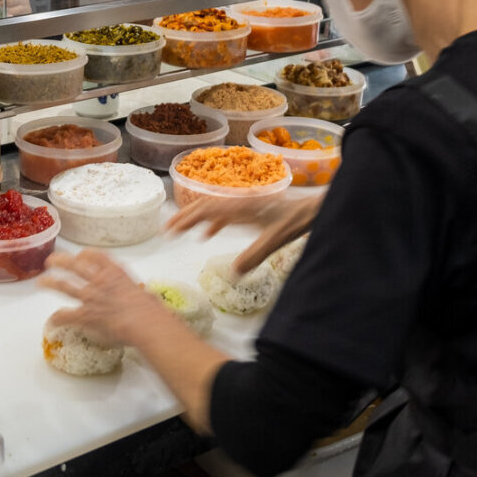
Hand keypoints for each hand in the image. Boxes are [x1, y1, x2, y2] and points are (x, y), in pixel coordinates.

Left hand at [39, 248, 177, 347]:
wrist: (145, 323)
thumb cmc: (152, 311)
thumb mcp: (146, 294)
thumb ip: (140, 294)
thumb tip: (148, 300)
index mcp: (116, 272)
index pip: (96, 255)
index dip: (85, 254)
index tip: (80, 255)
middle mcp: (99, 280)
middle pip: (74, 265)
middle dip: (61, 261)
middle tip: (52, 261)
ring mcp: (90, 296)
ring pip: (64, 285)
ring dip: (50, 282)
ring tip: (41, 282)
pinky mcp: (84, 314)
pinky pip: (64, 314)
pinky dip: (56, 318)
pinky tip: (51, 322)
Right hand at [164, 193, 322, 274]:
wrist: (311, 210)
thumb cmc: (294, 221)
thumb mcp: (275, 240)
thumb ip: (254, 255)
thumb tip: (232, 273)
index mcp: (239, 206)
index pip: (205, 210)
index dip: (185, 220)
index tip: (169, 232)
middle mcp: (237, 202)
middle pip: (203, 206)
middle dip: (183, 217)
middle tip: (166, 231)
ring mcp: (242, 204)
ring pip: (211, 209)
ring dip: (194, 219)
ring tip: (178, 231)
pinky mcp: (248, 210)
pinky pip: (223, 214)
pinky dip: (211, 223)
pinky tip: (206, 236)